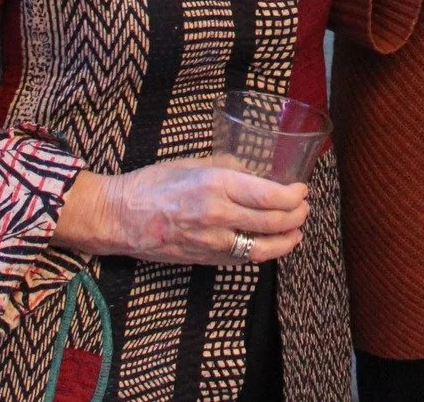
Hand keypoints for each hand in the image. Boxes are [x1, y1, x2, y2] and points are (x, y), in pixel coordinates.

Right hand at [54, 158, 309, 264]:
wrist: (119, 217)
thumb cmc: (153, 183)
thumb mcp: (193, 163)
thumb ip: (229, 167)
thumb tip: (256, 172)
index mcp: (216, 185)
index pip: (270, 196)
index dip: (294, 196)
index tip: (302, 190)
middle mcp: (217, 215)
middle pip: (272, 223)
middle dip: (296, 216)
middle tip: (304, 208)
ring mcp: (211, 242)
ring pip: (262, 248)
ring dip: (286, 240)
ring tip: (297, 231)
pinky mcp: (204, 259)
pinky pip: (242, 259)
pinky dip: (263, 253)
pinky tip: (272, 245)